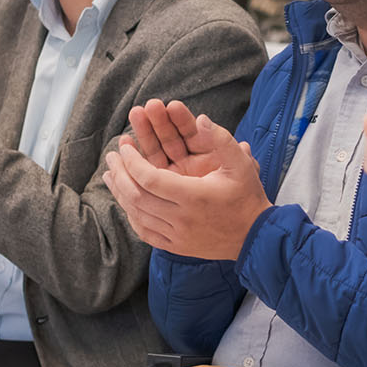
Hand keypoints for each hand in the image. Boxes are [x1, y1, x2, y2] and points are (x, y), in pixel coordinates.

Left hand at [102, 115, 267, 259]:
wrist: (256, 237)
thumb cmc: (247, 197)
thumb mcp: (241, 164)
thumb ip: (221, 139)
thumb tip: (200, 119)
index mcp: (194, 196)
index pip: (150, 178)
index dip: (132, 162)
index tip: (124, 147)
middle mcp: (181, 218)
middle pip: (137, 196)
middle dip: (120, 174)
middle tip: (111, 157)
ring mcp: (177, 235)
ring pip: (137, 214)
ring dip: (119, 193)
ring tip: (110, 175)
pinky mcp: (177, 247)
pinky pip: (145, 232)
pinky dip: (131, 215)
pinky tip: (124, 201)